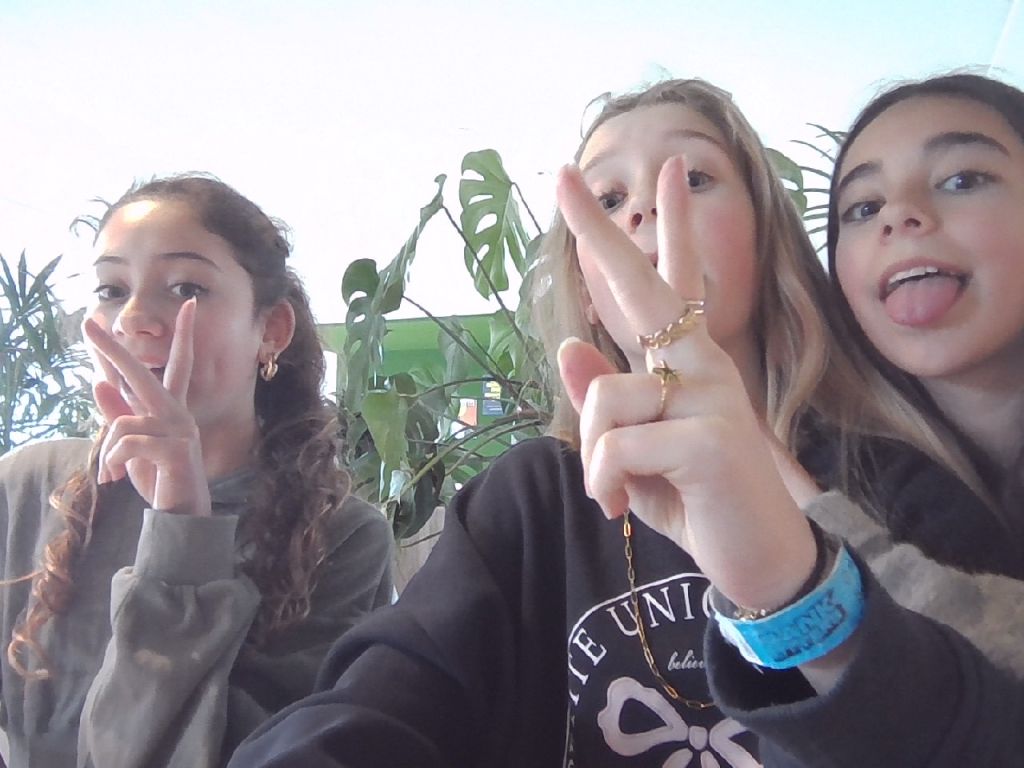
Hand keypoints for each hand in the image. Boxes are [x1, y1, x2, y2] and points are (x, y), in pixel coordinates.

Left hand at [84, 298, 211, 515]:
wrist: (181, 517)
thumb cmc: (159, 480)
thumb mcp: (129, 447)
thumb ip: (118, 415)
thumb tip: (98, 382)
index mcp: (171, 409)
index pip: (176, 365)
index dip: (183, 335)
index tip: (190, 305)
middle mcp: (179, 413)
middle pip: (141, 372)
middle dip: (114, 348)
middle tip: (91, 322)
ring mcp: (179, 430)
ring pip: (122, 421)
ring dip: (107, 450)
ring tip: (108, 473)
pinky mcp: (174, 450)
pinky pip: (126, 443)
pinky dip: (111, 461)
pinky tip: (113, 477)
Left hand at [556, 156, 815, 609]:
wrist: (760, 561)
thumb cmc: (695, 501)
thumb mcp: (634, 453)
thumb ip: (604, 401)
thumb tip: (569, 343)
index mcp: (688, 364)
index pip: (672, 284)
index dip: (665, 228)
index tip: (665, 170)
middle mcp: (702, 364)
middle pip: (644, 288)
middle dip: (599, 231)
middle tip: (564, 173)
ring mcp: (710, 396)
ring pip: (604, 400)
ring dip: (593, 456)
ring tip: (617, 489)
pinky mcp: (707, 437)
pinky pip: (614, 446)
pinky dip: (603, 483)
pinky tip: (620, 505)